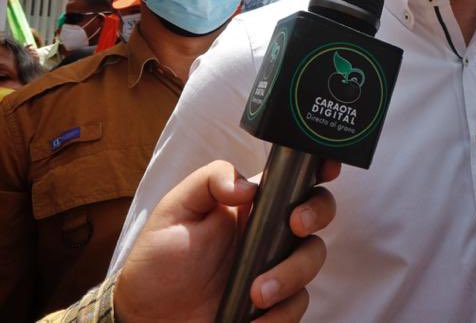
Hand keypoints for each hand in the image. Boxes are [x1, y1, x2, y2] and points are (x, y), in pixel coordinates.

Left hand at [115, 159, 339, 322]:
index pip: (295, 177)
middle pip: (318, 212)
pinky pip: (298, 304)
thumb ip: (210, 180)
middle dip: (316, 214)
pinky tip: (254, 316)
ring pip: (313, 259)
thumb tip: (249, 186)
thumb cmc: (160, 259)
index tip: (325, 170)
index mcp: (254, 202)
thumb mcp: (176, 209)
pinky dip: (282, 313)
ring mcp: (277, 267)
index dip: (319, 167)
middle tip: (296, 226)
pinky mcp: (275, 304)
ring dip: (292, 274)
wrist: (149, 315)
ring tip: (256, 294)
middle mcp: (272, 231)